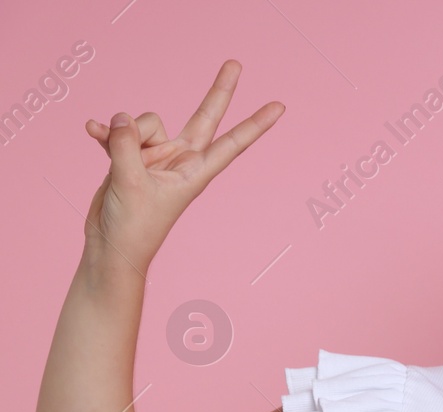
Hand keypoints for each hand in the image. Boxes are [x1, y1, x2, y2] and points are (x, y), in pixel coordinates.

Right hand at [83, 60, 282, 271]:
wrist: (111, 246)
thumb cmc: (133, 226)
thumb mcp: (131, 182)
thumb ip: (128, 144)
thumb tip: (123, 116)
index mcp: (195, 171)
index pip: (232, 142)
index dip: (255, 124)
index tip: (279, 107)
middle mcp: (180, 160)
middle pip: (203, 117)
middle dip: (218, 90)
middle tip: (237, 62)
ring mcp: (156, 156)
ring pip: (144, 122)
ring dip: (125, 133)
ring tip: (118, 160)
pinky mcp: (131, 157)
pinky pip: (119, 131)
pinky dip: (105, 132)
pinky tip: (91, 131)